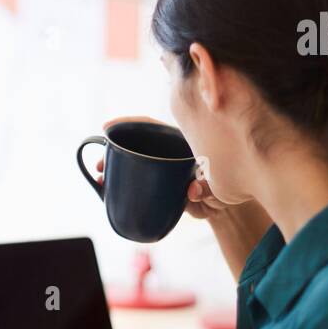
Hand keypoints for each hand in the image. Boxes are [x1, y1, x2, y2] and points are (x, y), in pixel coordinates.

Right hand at [95, 115, 271, 278]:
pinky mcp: (158, 185)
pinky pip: (136, 181)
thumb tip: (191, 190)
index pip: (152, 126)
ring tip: (101, 180)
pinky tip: (108, 190)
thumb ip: (206, 189)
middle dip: (113, 152)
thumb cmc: (224, 186)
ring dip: (113, 170)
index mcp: (181, 142)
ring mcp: (161, 168)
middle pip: (135, 144)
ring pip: (132, 164)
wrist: (227, 205)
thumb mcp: (217, 187)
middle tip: (100, 165)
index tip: (108, 127)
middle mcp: (168, 152)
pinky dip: (120, 184)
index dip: (129, 123)